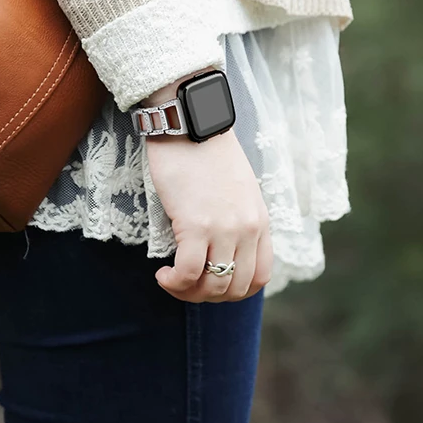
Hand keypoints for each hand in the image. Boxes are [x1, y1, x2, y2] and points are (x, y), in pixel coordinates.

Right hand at [146, 128, 272, 302]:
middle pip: (235, 288)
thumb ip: (237, 220)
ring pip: (213, 286)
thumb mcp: (238, 190)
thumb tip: (220, 248)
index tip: (210, 282)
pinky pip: (187, 272)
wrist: (191, 125)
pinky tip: (162, 273)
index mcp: (260, 221)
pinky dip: (173, 282)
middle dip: (208, 296)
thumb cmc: (207, 153)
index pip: (260, 277)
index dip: (233, 291)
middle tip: (185, 285)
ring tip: (170, 279)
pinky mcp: (196, 224)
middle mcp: (247, 229)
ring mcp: (224, 228)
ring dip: (188, 293)